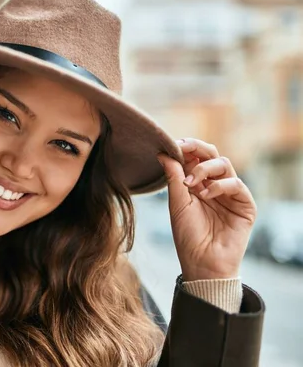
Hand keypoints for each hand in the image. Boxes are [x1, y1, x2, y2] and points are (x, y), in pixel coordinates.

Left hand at [156, 138, 256, 280]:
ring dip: (204, 168)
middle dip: (197, 148)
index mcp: (196, 184)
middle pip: (211, 155)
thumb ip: (173, 178)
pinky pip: (236, 184)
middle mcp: (213, 185)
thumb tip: (163, 153)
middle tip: (183, 147)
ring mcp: (230, 194)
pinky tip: (206, 194)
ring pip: (224, 164)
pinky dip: (220, 185)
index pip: (193, 158)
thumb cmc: (188, 236)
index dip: (185, 148)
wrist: (203, 263)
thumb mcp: (176, 204)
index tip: (172, 143)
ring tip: (190, 182)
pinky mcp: (245, 204)